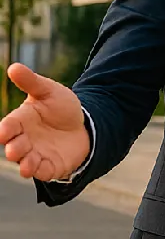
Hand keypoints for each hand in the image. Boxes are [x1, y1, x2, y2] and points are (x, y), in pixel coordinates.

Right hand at [0, 64, 89, 180]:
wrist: (84, 124)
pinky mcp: (50, 165)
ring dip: (24, 164)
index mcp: (21, 121)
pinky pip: (42, 172)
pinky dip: (39, 172)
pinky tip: (38, 170)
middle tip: (16, 149)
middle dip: (14, 148)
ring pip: (25, 162)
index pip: (8, 126)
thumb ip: (31, 82)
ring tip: (26, 165)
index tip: (4, 131)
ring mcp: (36, 154)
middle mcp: (24, 139)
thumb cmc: (60, 107)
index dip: (5, 130)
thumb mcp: (49, 91)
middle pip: (14, 146)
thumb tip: (14, 67)